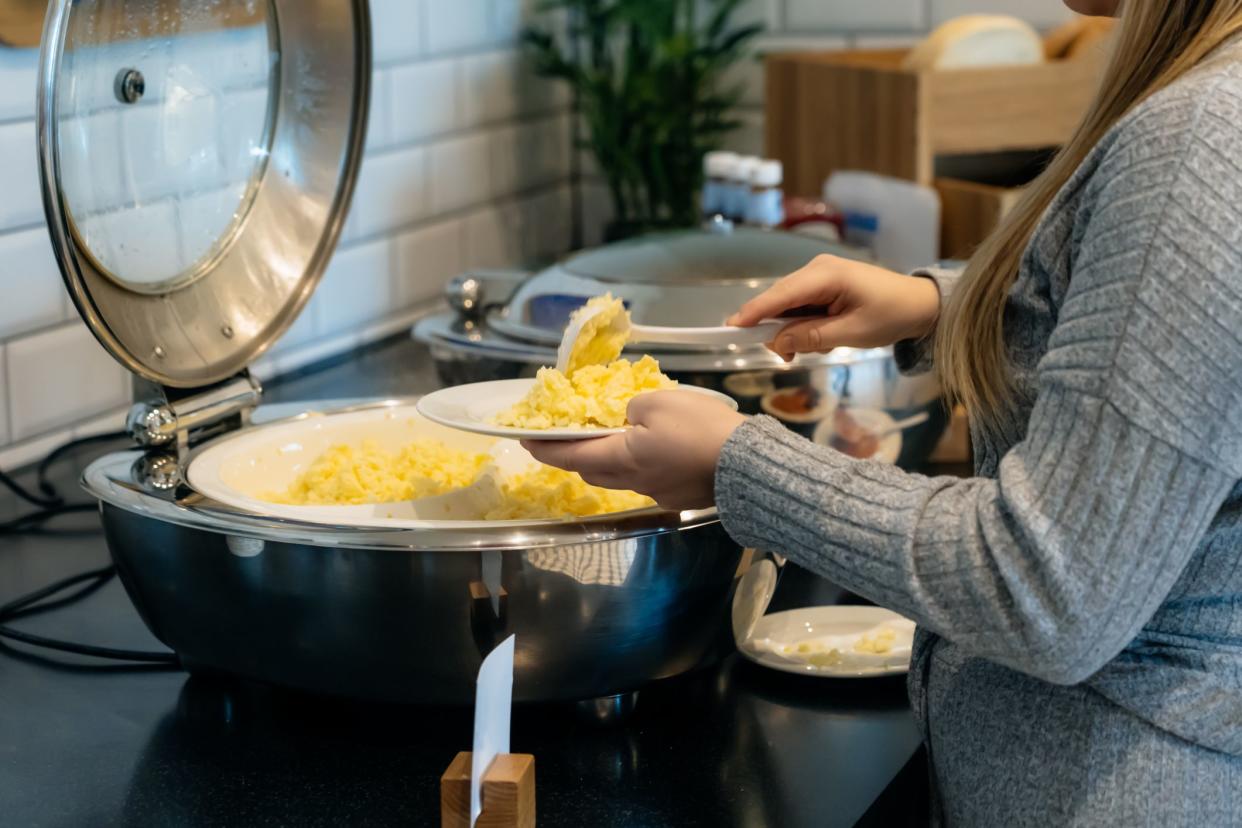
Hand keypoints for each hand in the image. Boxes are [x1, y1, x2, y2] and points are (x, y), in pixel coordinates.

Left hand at [522, 391, 746, 510]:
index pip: (571, 456)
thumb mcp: (658, 401)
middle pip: (593, 472)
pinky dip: (641, 465)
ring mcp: (658, 493)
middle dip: (576, 456)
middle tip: (569, 437)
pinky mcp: (680, 496)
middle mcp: (634, 483)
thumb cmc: (700, 428)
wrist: (747, 465)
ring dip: (609, 460)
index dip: (545, 448)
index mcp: (622, 459)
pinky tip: (656, 450)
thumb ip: (632, 407)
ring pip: (621, 478)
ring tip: (613, 439)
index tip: (526, 440)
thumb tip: (628, 419)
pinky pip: (649, 480)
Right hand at [727, 254, 940, 361]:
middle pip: (778, 300)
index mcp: (826, 275)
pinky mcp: (822, 283)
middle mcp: (816, 268)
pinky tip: (823, 337)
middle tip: (787, 357)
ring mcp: (818, 274)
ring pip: (787, 305)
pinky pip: (799, 306)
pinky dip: (803, 325)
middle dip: (776, 330)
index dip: (754, 312)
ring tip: (819, 346)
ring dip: (793, 330)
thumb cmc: (891, 315)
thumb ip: (813, 336)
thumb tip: (777, 342)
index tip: (730, 328)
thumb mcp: (853, 332)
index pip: (780, 295)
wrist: (920, 304)